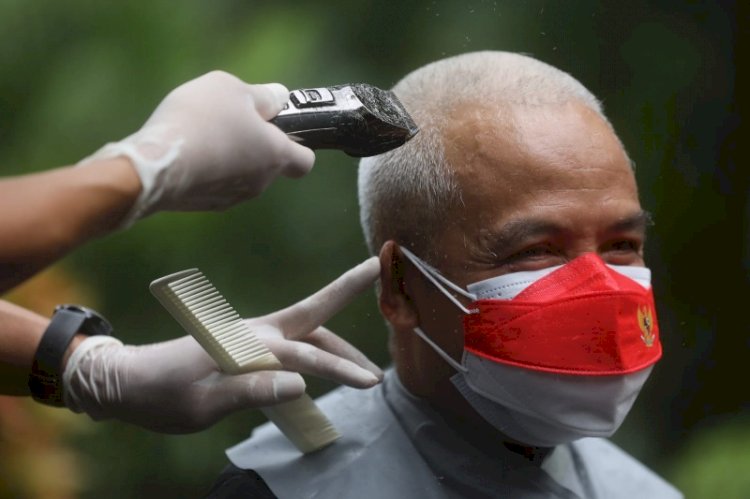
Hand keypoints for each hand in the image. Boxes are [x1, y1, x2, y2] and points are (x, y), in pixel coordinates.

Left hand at [62, 257, 381, 432]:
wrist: (127, 380)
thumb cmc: (162, 395)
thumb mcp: (203, 403)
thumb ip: (252, 390)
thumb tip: (300, 385)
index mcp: (247, 345)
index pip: (306, 355)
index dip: (341, 368)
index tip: (371, 380)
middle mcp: (254, 332)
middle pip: (313, 314)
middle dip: (347, 290)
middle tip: (380, 269)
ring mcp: (250, 335)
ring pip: (305, 331)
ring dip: (337, 340)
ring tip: (366, 365)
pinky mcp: (244, 343)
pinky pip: (290, 342)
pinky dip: (316, 347)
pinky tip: (324, 363)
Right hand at [80, 71, 314, 225]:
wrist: (154, 164)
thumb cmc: (201, 119)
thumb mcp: (232, 89)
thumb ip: (262, 96)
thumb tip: (279, 100)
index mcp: (275, 155)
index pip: (304, 161)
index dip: (298, 144)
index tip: (280, 129)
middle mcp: (260, 183)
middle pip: (267, 164)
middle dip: (254, 144)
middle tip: (228, 120)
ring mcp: (232, 198)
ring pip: (239, 174)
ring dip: (228, 156)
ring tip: (200, 133)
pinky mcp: (204, 206)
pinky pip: (213, 184)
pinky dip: (206, 170)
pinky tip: (184, 152)